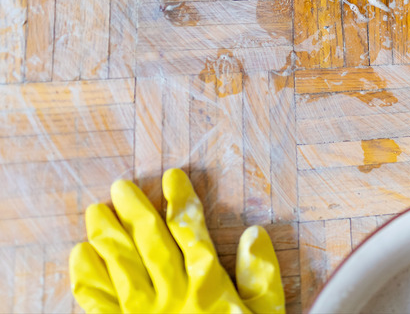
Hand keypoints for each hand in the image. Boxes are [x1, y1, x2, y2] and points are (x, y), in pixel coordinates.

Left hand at [69, 168, 284, 312]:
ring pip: (119, 265)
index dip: (181, 202)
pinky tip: (79, 256)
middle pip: (149, 241)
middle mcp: (172, 293)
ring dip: (106, 235)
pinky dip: (86, 277)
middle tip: (120, 187)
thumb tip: (254, 234)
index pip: (192, 231)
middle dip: (135, 210)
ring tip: (96, 212)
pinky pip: (96, 302)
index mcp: (208, 285)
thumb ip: (262, 276)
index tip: (172, 177)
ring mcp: (142, 313)